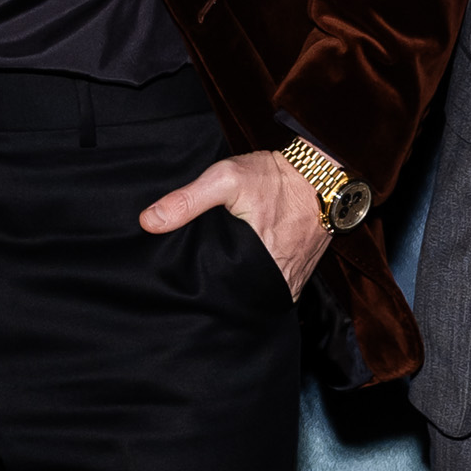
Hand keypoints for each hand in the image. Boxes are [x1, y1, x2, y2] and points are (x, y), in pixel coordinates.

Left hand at [138, 151, 332, 296]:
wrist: (322, 173)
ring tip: (217, 277)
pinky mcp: (301, 275)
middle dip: (218, 289)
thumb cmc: (274, 177)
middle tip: (198, 276)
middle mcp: (280, 279)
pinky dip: (258, 284)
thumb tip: (149, 222)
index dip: (201, 284)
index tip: (185, 276)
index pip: (220, 290)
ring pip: (256, 295)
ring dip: (239, 289)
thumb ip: (187, 201)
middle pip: (238, 296)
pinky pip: (273, 289)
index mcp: (259, 263)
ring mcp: (293, 279)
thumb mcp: (226, 178)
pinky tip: (242, 274)